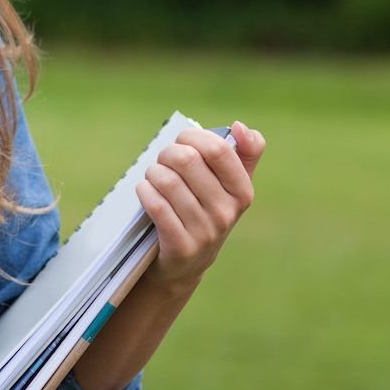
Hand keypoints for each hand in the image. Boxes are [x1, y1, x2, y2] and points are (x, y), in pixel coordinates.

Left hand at [136, 120, 265, 289]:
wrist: (186, 262)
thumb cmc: (205, 210)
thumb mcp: (229, 186)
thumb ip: (244, 153)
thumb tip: (243, 127)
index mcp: (242, 192)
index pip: (217, 149)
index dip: (191, 137)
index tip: (183, 142)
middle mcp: (227, 212)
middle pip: (186, 159)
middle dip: (167, 153)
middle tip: (164, 162)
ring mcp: (205, 231)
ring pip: (167, 180)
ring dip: (153, 173)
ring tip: (154, 178)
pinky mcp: (181, 246)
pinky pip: (156, 205)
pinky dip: (145, 191)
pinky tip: (146, 192)